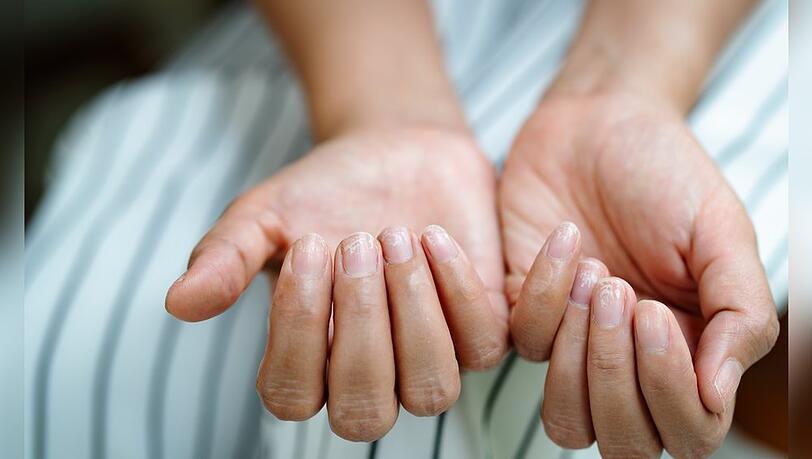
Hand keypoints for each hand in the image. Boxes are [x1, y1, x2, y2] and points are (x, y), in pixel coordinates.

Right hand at [165, 126, 508, 440]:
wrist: (394, 152)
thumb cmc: (324, 192)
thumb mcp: (265, 216)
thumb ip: (225, 258)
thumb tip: (178, 303)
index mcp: (307, 363)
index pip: (292, 395)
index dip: (297, 330)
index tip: (307, 247)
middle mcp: (370, 376)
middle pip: (365, 411)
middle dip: (360, 324)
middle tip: (353, 240)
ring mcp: (430, 359)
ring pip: (431, 390)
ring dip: (412, 313)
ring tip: (394, 235)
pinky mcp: (480, 330)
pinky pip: (482, 345)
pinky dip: (457, 289)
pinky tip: (432, 235)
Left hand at [500, 94, 779, 456]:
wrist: (597, 123)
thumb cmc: (665, 174)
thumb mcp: (721, 232)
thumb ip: (740, 312)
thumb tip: (720, 394)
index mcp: (691, 352)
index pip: (688, 430)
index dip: (670, 392)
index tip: (654, 313)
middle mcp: (630, 362)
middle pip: (623, 440)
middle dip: (618, 376)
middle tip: (622, 293)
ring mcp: (573, 344)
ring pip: (565, 419)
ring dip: (578, 356)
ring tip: (596, 276)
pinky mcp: (521, 314)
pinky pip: (521, 344)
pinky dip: (542, 293)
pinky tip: (566, 240)